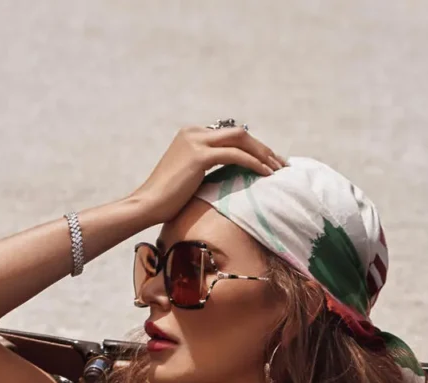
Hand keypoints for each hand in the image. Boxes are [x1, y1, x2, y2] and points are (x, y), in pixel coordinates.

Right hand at [128, 125, 286, 226]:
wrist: (147, 204)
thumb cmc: (166, 200)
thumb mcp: (189, 178)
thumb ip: (205, 169)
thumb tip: (226, 177)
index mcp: (191, 135)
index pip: (229, 135)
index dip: (252, 148)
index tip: (268, 162)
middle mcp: (194, 132)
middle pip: (238, 133)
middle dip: (262, 148)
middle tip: (280, 164)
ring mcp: (196, 142)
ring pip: (240, 139)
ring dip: (262, 153)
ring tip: (278, 169)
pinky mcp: (199, 156)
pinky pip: (234, 155)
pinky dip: (253, 163)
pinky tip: (265, 173)